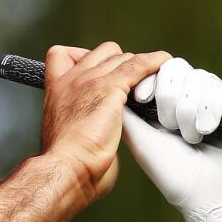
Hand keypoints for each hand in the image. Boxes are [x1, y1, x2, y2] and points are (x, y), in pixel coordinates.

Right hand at [41, 42, 171, 206]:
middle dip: (122, 64)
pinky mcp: (109, 88)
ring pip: (122, 56)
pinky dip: (154, 62)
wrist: (66, 169)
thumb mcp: (68, 137)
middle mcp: (70, 81)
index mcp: (56, 92)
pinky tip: (165, 64)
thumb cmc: (68, 166)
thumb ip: (83, 123)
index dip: (84, 57)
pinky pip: (138, 65)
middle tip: (135, 86)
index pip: (62, 55)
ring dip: (140, 68)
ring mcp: (88, 81)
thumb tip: (104, 132)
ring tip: (154, 81)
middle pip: (102, 52)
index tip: (100, 73)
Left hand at [122, 58, 221, 221]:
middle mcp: (187, 101)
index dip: (149, 78)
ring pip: (199, 79)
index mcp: (162, 108)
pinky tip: (207, 131)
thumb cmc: (174, 174)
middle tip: (168, 125)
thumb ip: (127, 113)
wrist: (215, 197)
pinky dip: (211, 109)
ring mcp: (213, 102)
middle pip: (177, 69)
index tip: (141, 97)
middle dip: (169, 95)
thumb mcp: (141, 142)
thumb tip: (113, 85)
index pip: (156, 72)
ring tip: (191, 137)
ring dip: (189, 109)